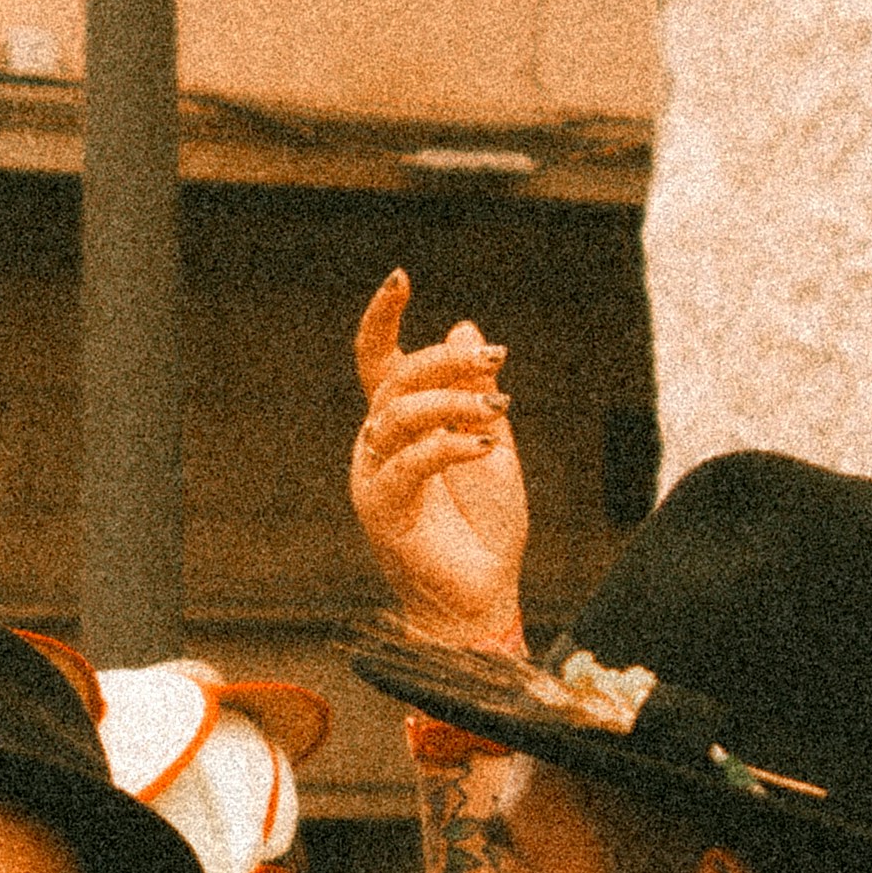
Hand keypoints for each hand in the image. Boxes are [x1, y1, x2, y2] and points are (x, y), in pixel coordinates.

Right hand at [350, 271, 528, 649]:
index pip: (377, 361)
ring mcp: (373, 477)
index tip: (401, 277)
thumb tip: (466, 328)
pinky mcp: (382, 511)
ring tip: (498, 408)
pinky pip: (408, 464)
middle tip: (496, 359)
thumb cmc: (486, 527)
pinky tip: (485, 444)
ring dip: (451, 402)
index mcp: (398, 426)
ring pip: (398, 416)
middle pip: (394, 381)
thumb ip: (476, 391)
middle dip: (444, 362)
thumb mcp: (493, 442)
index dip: (382, 318)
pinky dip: (448, 446)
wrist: (483, 595)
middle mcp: (377, 445)